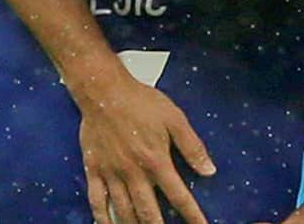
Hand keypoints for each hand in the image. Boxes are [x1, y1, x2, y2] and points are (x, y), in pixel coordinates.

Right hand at [75, 69, 215, 223]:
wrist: (104, 91)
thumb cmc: (141, 102)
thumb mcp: (174, 119)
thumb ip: (192, 146)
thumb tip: (209, 170)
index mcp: (156, 161)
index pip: (179, 196)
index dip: (192, 215)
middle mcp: (134, 173)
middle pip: (149, 212)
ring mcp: (112, 174)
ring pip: (124, 212)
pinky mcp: (94, 170)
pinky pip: (97, 201)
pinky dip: (102, 218)